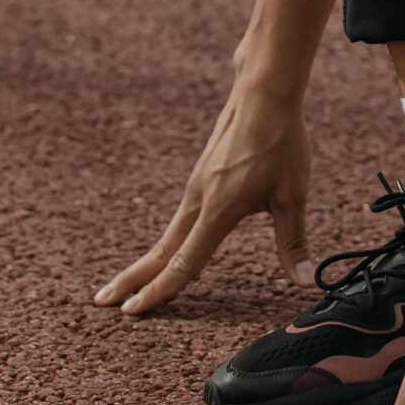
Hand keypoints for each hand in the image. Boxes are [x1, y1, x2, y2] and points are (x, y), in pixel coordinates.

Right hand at [94, 89, 313, 313]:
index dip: (159, 291)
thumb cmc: (278, 142)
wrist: (261, 93)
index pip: (182, 263)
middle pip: (160, 252)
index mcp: (216, 211)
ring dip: (146, 262)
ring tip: (126, 284)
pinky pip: (179, 220)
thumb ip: (292, 242)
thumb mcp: (292, 196)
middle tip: (102, 302)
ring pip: (167, 236)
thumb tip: (301, 281)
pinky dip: (165, 244)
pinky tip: (168, 252)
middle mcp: (197, 202)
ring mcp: (195, 189)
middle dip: (131, 280)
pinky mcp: (200, 179)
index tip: (133, 311)